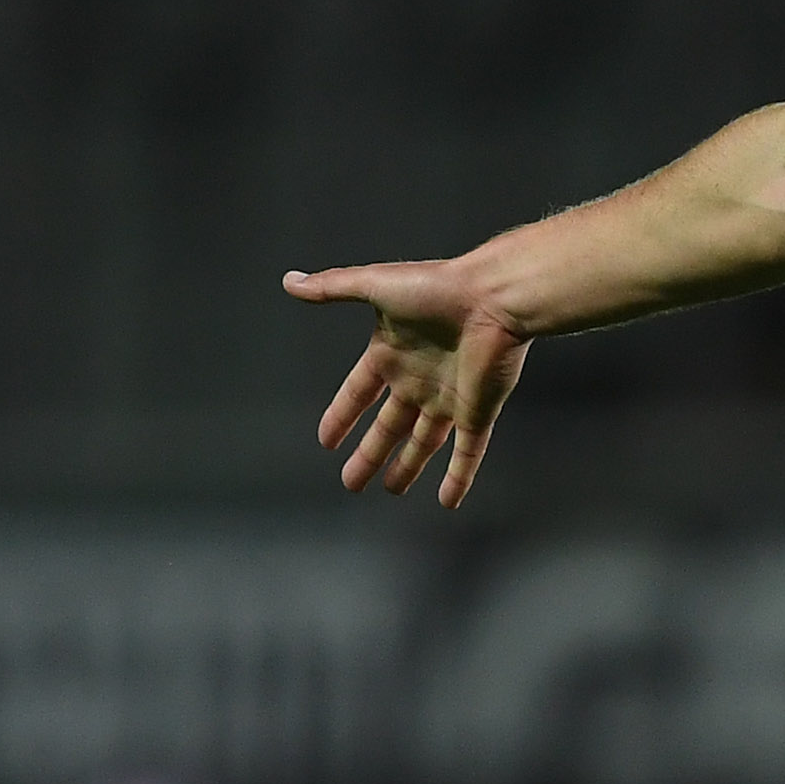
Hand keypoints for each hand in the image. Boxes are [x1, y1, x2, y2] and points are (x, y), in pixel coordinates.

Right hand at [283, 258, 530, 507]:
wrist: (495, 297)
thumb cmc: (438, 286)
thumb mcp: (375, 284)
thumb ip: (332, 287)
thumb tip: (289, 282)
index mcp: (392, 352)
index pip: (359, 393)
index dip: (342, 415)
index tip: (326, 440)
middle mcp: (419, 378)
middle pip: (389, 426)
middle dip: (370, 453)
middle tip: (350, 482)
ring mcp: (450, 397)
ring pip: (424, 443)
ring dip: (407, 467)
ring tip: (389, 490)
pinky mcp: (478, 410)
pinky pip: (467, 452)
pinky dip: (459, 478)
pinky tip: (449, 501)